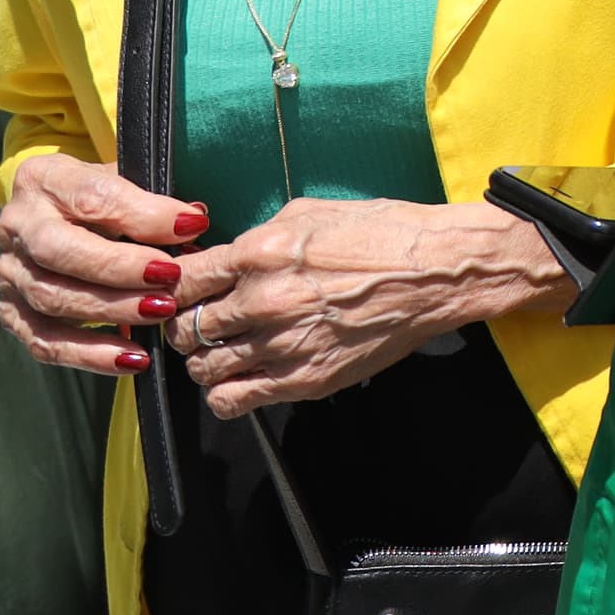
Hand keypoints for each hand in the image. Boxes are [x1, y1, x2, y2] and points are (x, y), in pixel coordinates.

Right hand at [0, 153, 203, 376]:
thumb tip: (193, 221)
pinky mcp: (11, 313)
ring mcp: (9, 272)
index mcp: (44, 179)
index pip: (91, 196)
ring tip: (160, 314)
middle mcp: (17, 225)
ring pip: (51, 299)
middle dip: (119, 268)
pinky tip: (133, 358)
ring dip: (111, 311)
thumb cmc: (104, 196)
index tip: (191, 225)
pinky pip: (45, 341)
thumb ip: (154, 200)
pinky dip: (90, 354)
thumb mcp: (125, 181)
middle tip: (169, 279)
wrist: (58, 215)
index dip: (143, 214)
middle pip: (60, 252)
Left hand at [167, 198, 567, 419]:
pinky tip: (245, 376)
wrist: (438, 271)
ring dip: (208, 360)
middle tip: (205, 323)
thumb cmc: (382, 234)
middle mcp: (263, 300)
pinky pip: (231, 401)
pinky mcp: (303, 379)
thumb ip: (256, 238)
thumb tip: (218, 260)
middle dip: (189, 326)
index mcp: (261, 252)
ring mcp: (282, 344)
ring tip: (229, 350)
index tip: (184, 294)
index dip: (176, 290)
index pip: (182, 283)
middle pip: (185, 329)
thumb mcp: (310, 213)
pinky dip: (226, 393)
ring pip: (203, 369)